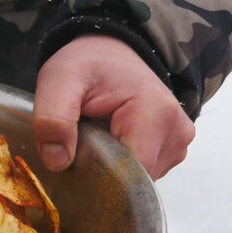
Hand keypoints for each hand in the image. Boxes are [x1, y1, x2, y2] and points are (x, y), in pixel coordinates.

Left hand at [33, 35, 194, 179]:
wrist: (110, 53)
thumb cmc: (88, 64)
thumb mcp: (58, 80)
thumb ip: (52, 118)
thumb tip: (57, 162)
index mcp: (156, 113)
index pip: (131, 174)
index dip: (99, 175)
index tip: (75, 160)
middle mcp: (177, 131)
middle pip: (136, 179)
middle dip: (104, 170)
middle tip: (80, 143)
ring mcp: (178, 142)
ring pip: (140, 179)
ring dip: (113, 167)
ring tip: (96, 137)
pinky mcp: (172, 149)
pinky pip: (144, 172)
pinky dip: (122, 164)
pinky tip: (110, 142)